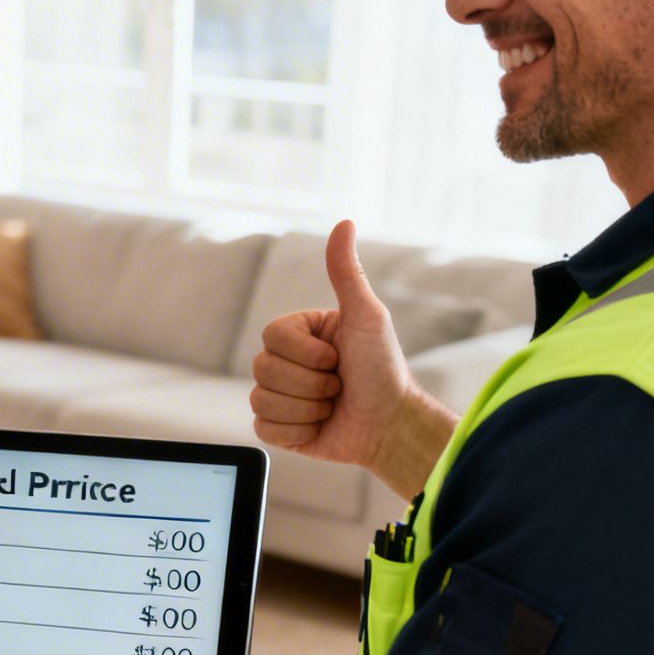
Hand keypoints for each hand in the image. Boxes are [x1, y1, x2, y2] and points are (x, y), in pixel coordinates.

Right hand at [250, 220, 453, 498]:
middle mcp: (284, 361)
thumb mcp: (367, 316)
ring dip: (307, 409)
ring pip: (262, 400)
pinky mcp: (278, 428)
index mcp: (298, 332)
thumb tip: (345, 222)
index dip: (307, 353)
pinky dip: (297, 432)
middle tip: (338, 384)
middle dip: (311, 384)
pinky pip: (263, 429)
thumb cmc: (383, 368)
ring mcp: (278, 395)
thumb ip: (346, 272)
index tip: (337, 357)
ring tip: (332, 406)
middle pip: (264, 369)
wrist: (391, 425)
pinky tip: (319, 426)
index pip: (272, 336)